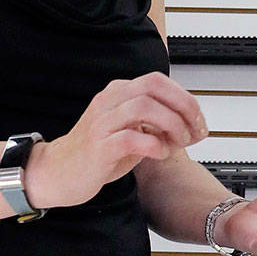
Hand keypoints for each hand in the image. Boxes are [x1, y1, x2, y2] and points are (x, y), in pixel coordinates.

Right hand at [25, 71, 206, 210]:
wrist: (57, 173)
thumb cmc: (96, 154)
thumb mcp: (132, 133)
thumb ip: (157, 126)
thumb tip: (191, 126)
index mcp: (118, 93)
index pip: (159, 82)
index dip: (185, 99)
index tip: (199, 122)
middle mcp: (109, 101)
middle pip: (155, 86)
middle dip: (184, 107)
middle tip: (195, 131)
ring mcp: (102, 122)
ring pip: (145, 107)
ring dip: (172, 125)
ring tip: (178, 143)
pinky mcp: (99, 146)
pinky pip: (132, 138)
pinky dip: (154, 145)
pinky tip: (159, 154)